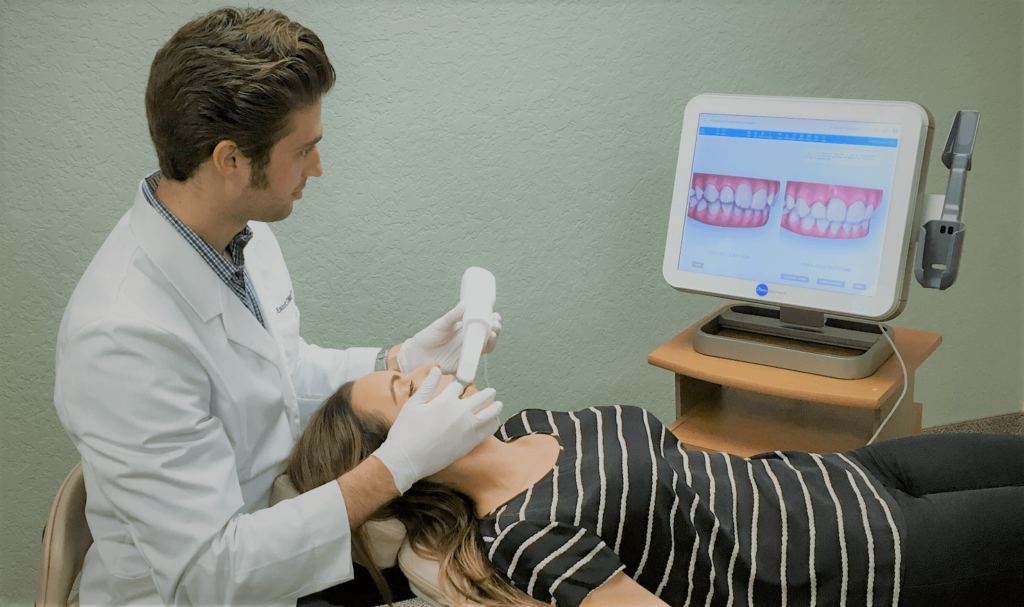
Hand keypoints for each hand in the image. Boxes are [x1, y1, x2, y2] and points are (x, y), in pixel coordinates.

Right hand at [372, 367, 502, 492]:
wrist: (406, 460)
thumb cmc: (405, 432)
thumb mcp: (413, 405)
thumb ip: (427, 386)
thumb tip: (436, 369)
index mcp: (445, 400)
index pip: (457, 387)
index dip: (456, 388)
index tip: (456, 391)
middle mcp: (460, 412)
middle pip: (481, 397)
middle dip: (487, 393)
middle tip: (492, 391)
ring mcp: (467, 428)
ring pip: (490, 413)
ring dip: (495, 407)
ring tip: (499, 405)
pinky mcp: (470, 443)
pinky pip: (488, 430)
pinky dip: (493, 424)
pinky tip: (494, 422)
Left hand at [397, 303, 501, 372]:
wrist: (416, 354)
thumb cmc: (428, 337)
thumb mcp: (441, 324)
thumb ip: (453, 315)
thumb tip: (465, 303)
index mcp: (465, 329)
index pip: (483, 325)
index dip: (491, 320)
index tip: (495, 315)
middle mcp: (469, 341)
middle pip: (487, 336)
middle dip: (495, 330)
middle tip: (495, 324)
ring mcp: (466, 352)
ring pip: (485, 348)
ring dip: (491, 341)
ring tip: (492, 334)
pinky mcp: (462, 364)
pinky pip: (474, 361)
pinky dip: (480, 356)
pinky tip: (482, 348)